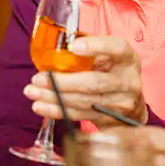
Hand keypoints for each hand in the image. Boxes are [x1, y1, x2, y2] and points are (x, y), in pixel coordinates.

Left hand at [24, 35, 147, 125]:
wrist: (131, 104)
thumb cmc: (112, 73)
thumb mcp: (108, 58)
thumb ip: (88, 53)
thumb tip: (53, 50)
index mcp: (127, 58)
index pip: (117, 48)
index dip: (96, 46)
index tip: (73, 46)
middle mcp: (128, 81)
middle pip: (94, 82)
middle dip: (62, 82)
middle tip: (39, 78)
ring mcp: (120, 103)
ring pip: (84, 101)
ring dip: (54, 97)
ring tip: (33, 92)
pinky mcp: (109, 119)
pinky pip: (80, 115)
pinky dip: (57, 110)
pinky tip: (41, 106)